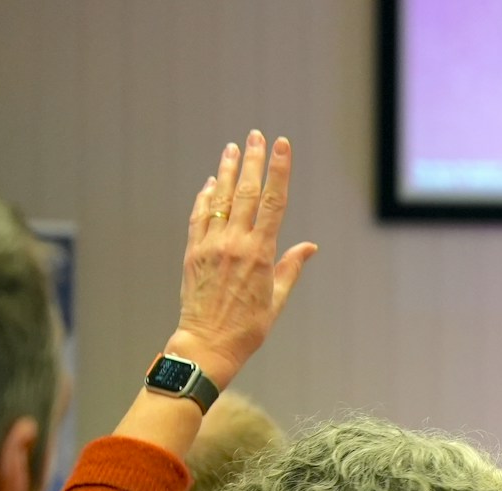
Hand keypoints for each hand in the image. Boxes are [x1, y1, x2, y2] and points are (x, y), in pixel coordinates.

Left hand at [169, 130, 317, 387]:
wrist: (207, 344)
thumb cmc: (247, 328)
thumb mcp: (277, 301)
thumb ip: (290, 268)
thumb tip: (309, 246)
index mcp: (260, 255)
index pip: (273, 202)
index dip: (278, 171)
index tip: (281, 146)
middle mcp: (234, 244)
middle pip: (245, 192)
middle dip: (252, 161)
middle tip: (255, 135)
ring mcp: (210, 245)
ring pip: (219, 198)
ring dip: (226, 170)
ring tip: (232, 148)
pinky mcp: (192, 252)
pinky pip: (199, 216)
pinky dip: (205, 197)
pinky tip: (209, 183)